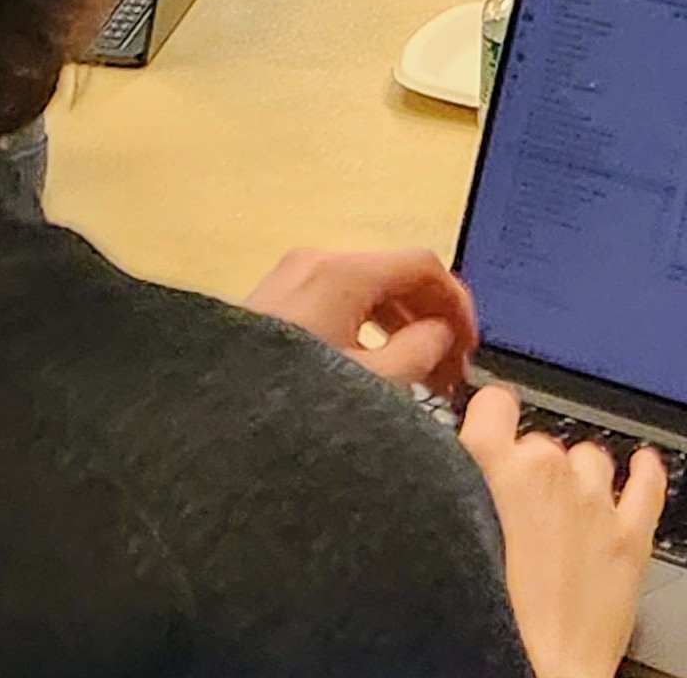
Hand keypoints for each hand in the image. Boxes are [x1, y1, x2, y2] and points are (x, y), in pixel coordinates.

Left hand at [244, 245, 476, 400]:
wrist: (216, 424)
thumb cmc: (293, 403)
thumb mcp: (374, 383)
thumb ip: (420, 351)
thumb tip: (440, 333)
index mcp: (341, 272)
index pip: (422, 264)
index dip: (456, 302)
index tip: (469, 344)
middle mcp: (314, 263)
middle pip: (394, 275)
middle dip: (430, 319)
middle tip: (450, 370)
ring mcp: (290, 279)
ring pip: (367, 290)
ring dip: (401, 326)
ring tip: (420, 377)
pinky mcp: (276, 302)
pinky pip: (337, 302)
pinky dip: (367, 328)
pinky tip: (377, 371)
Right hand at [461, 383, 664, 677]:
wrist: (530, 670)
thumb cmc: (483, 614)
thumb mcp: (445, 533)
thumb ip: (458, 491)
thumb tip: (463, 476)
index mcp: (491, 464)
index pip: (495, 404)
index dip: (493, 419)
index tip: (492, 428)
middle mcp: (547, 471)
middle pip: (542, 444)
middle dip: (531, 471)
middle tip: (518, 514)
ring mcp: (595, 503)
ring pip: (589, 458)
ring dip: (579, 479)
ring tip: (565, 513)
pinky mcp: (630, 538)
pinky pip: (647, 486)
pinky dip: (646, 472)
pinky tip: (643, 465)